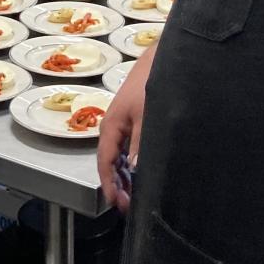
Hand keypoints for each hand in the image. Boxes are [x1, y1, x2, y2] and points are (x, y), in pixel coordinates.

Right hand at [97, 45, 155, 212]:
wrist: (158, 58)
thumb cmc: (149, 84)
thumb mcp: (146, 117)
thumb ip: (140, 144)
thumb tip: (136, 170)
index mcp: (110, 127)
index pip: (104, 162)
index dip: (109, 185)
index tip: (117, 204)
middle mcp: (112, 127)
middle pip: (110, 162)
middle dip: (117, 184)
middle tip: (129, 205)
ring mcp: (122, 123)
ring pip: (119, 156)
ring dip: (125, 175)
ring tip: (135, 193)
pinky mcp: (132, 120)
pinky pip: (127, 147)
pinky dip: (131, 162)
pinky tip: (141, 171)